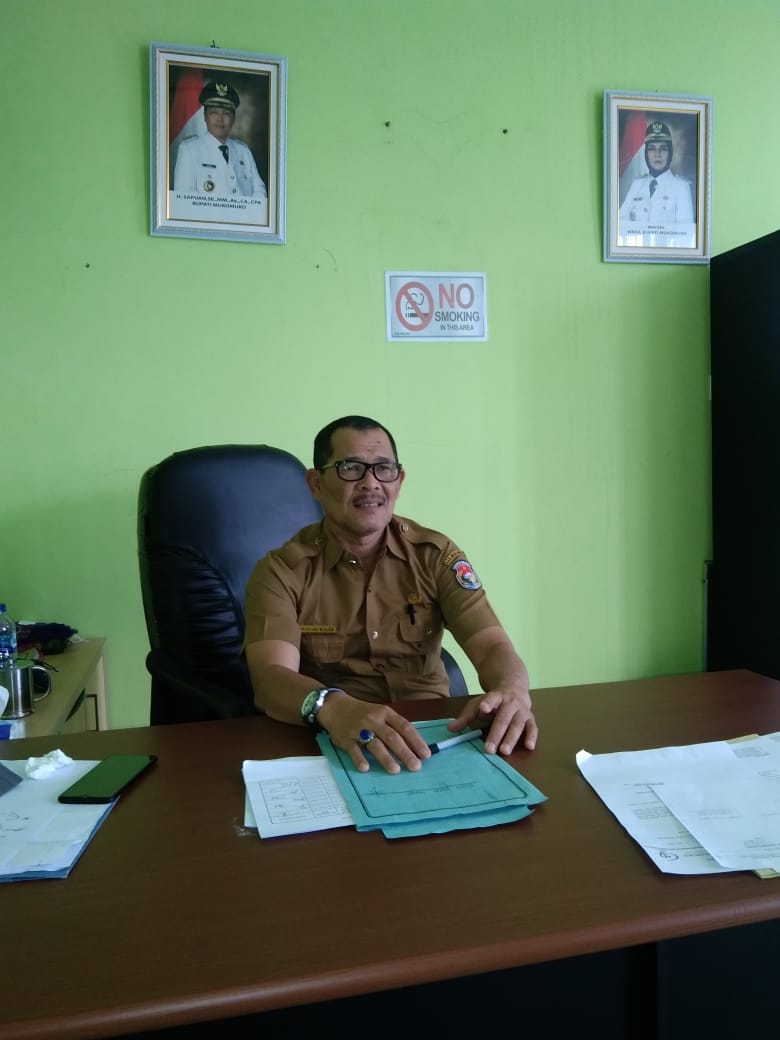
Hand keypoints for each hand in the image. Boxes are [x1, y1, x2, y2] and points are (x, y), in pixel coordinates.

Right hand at [317, 692, 431, 773]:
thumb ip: (395, 727)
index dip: (416, 741)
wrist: (335, 707)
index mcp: (385, 713)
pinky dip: (359, 759)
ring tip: (396, 770)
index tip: (426, 754)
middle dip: (405, 752)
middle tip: (415, 766)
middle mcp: (373, 720)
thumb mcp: (380, 713)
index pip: (404, 726)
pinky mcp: (346, 739)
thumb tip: (414, 746)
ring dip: (385, 758)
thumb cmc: (363, 713)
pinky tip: (366, 768)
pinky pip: (353, 750)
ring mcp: (359, 730)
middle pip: (392, 737)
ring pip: (374, 744)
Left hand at [448, 688, 536, 755]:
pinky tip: (529, 746)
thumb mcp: (478, 704)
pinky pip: (532, 727)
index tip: (483, 709)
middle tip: (489, 749)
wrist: (514, 685)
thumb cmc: (493, 700)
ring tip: (505, 751)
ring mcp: (522, 710)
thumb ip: (466, 716)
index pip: (492, 698)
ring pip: (518, 724)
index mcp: (496, 696)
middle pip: (503, 718)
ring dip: (512, 738)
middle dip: (497, 734)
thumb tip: (450, 728)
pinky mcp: (530, 717)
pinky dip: (531, 736)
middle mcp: (511, 702)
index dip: (488, 703)